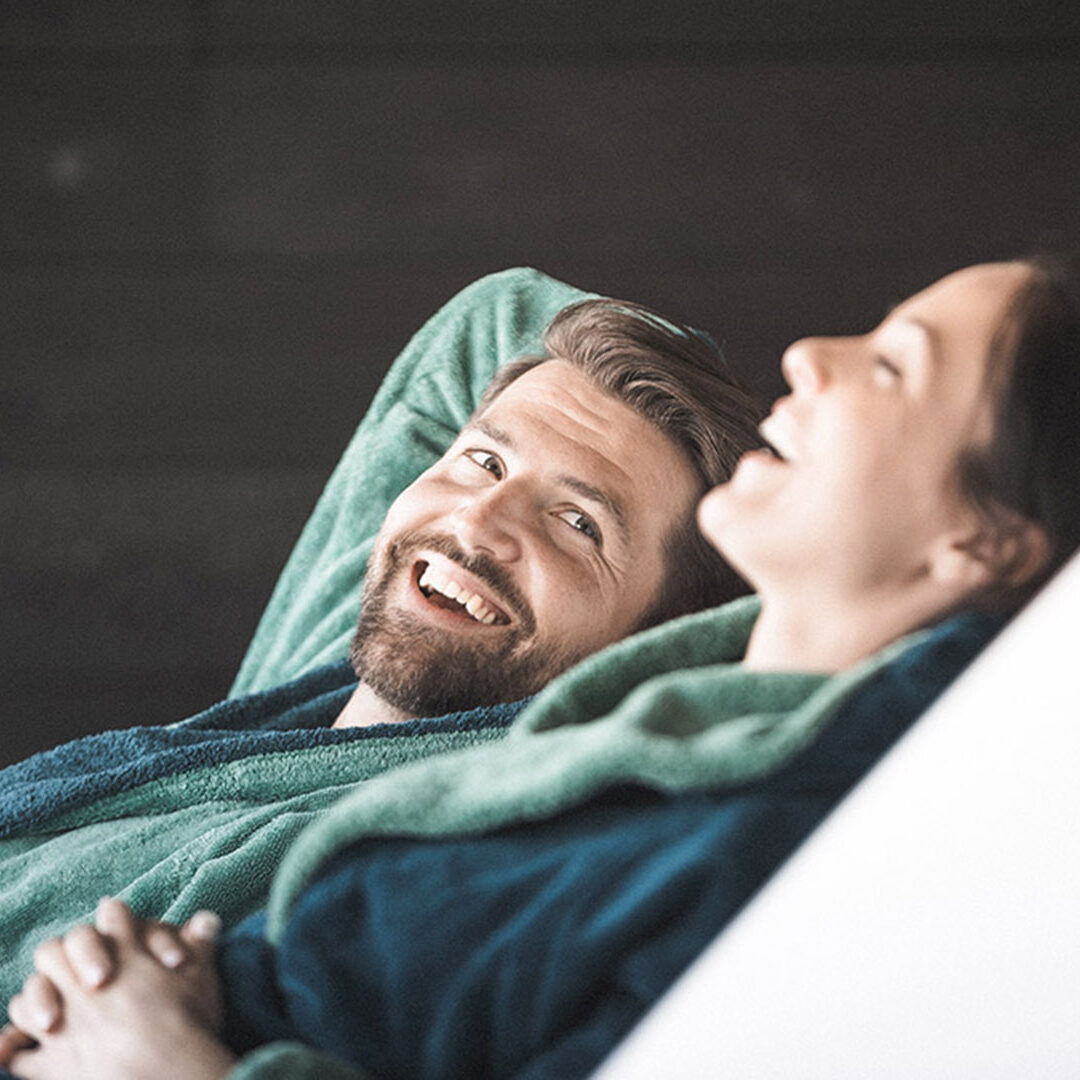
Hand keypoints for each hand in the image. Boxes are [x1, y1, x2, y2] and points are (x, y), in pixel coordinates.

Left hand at [2, 899, 234, 1079]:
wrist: (167, 1071)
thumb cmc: (188, 1019)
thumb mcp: (203, 973)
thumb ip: (201, 941)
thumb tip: (207, 918)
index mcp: (123, 951)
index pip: (111, 915)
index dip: (114, 918)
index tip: (116, 921)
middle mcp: (84, 980)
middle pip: (56, 949)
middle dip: (64, 954)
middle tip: (81, 972)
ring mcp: (63, 1020)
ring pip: (29, 997)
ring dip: (35, 999)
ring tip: (50, 1009)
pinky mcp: (50, 1062)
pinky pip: (19, 1053)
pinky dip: (14, 1050)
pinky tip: (15, 1050)